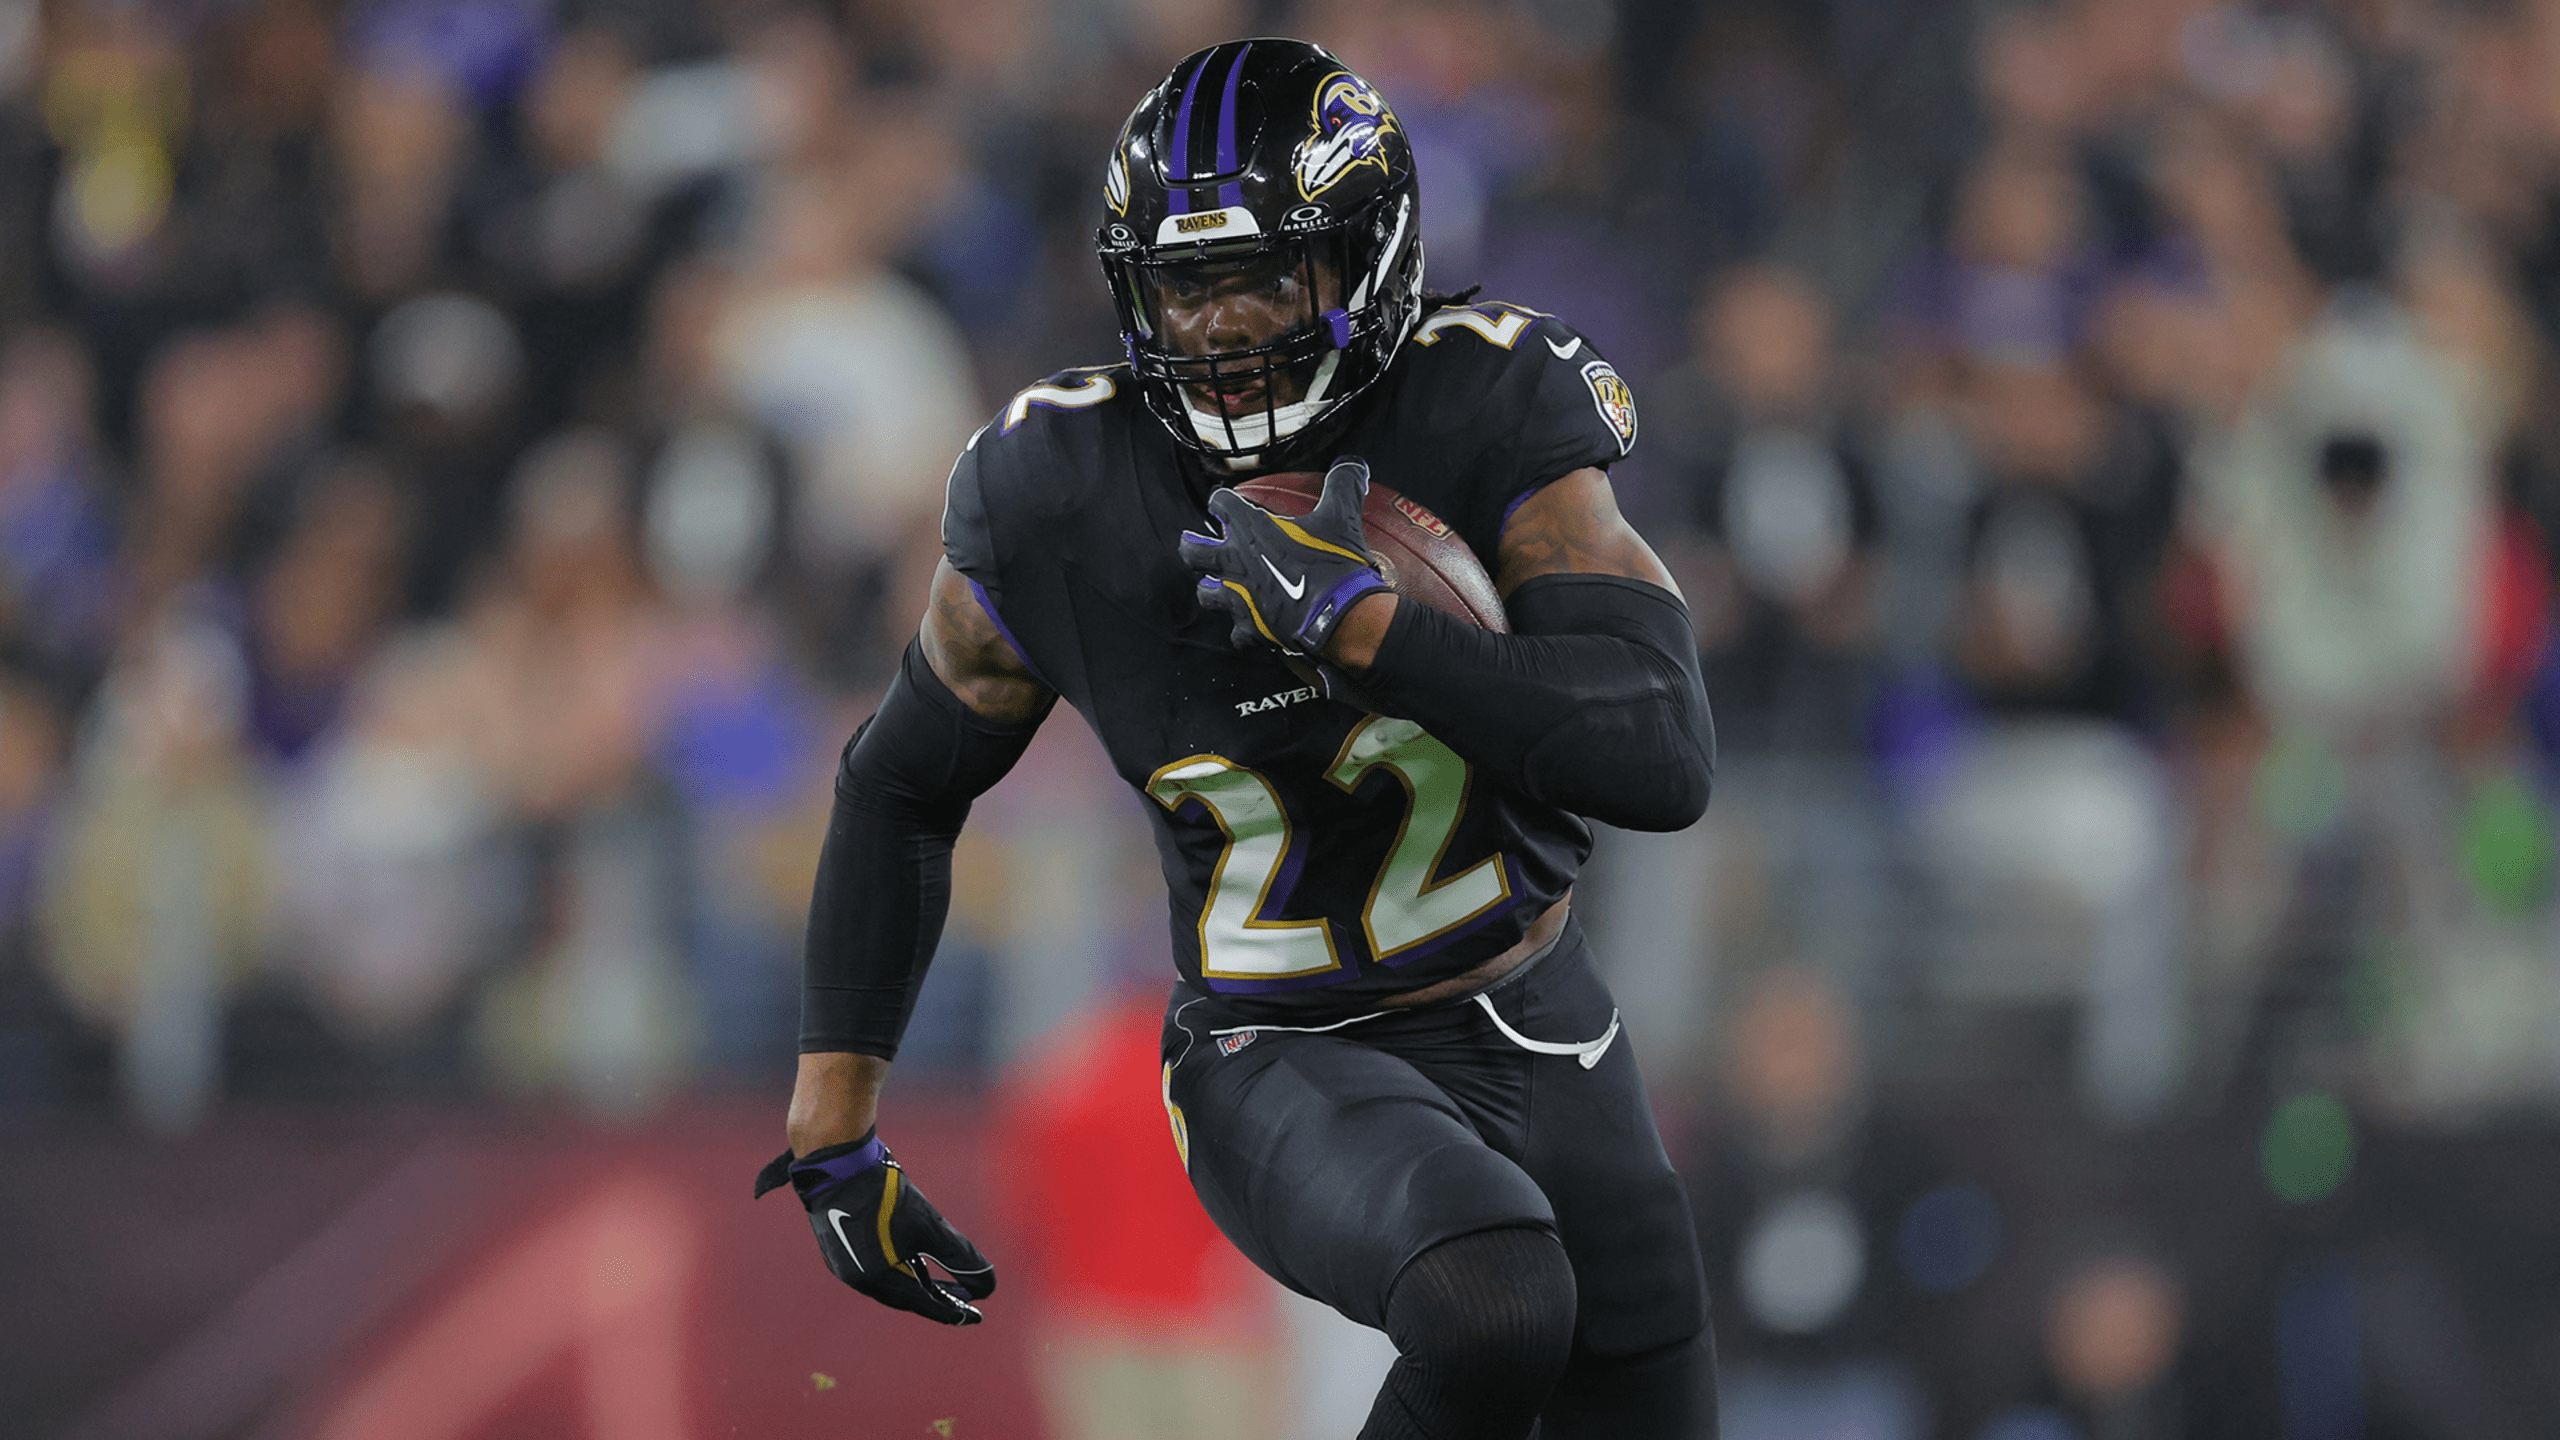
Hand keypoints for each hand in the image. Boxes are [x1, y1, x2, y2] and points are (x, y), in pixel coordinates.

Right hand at [754, 1131, 996, 1324]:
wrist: (839, 1163)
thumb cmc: (886, 1194)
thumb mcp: (929, 1225)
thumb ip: (960, 1257)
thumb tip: (988, 1285)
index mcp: (878, 1279)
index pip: (924, 1303)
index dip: (953, 1311)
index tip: (977, 1317)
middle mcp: (858, 1278)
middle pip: (906, 1297)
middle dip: (938, 1299)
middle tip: (965, 1301)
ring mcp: (846, 1263)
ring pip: (891, 1283)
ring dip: (919, 1284)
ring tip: (944, 1283)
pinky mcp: (841, 1247)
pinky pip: (877, 1269)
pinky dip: (900, 1270)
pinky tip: (914, 1261)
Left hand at [1180, 455, 1390, 654]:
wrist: (1339, 616)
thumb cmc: (1334, 563)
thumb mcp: (1343, 516)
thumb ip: (1343, 484)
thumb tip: (1352, 464)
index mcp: (1251, 530)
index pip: (1221, 504)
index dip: (1221, 501)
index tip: (1223, 503)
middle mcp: (1236, 562)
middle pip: (1192, 552)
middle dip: (1191, 545)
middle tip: (1194, 543)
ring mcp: (1239, 598)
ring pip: (1206, 593)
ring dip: (1211, 588)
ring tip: (1217, 586)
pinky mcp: (1251, 628)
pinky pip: (1237, 632)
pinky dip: (1243, 629)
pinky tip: (1251, 626)